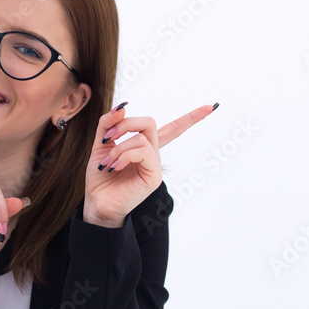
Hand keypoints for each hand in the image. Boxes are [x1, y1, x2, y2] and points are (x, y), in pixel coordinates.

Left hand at [84, 102, 217, 227]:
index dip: (191, 118)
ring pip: (142, 138)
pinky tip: (115, 166)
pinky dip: (125, 155)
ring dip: (119, 147)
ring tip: (108, 163)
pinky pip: (143, 152)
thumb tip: (122, 106)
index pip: (172, 129)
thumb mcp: (101, 144)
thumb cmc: (100, 176)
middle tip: (108, 136)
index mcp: (143, 147)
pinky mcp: (154, 176)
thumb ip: (108, 124)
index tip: (210, 107)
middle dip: (126, 123)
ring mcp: (155, 165)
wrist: (97, 202)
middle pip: (150, 122)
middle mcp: (152, 155)